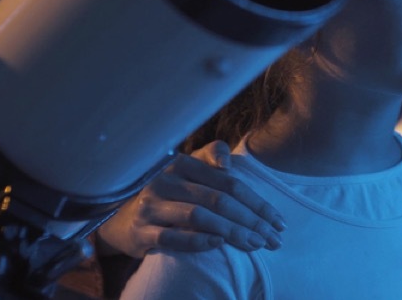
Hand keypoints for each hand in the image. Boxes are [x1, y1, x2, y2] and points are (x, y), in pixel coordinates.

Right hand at [95, 141, 284, 258]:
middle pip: (218, 201)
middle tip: (273, 239)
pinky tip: (219, 243)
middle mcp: (165, 182)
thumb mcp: (189, 168)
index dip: (258, 203)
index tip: (278, 221)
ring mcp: (151, 207)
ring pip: (198, 217)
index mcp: (183, 164)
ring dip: (231, 232)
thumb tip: (229, 164)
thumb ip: (212, 156)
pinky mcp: (141, 232)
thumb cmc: (169, 191)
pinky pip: (173, 237)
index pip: (230, 183)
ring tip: (255, 244)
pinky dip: (198, 241)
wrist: (123, 215)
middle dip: (251, 221)